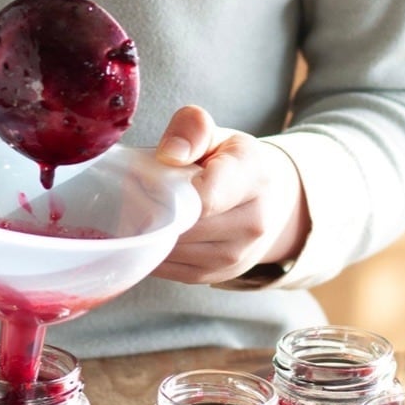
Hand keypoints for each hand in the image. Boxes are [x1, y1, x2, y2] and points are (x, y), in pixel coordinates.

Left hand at [152, 105, 309, 284]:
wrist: (268, 202)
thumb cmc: (232, 164)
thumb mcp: (218, 134)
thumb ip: (192, 129)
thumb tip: (169, 155)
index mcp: (253, 176)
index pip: (207, 196)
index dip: (172, 189)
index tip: (156, 176)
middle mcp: (253, 221)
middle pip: (183, 225)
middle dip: (153, 207)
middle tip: (136, 190)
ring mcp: (236, 255)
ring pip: (172, 249)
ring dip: (151, 230)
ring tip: (148, 207)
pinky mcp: (215, 275)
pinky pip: (169, 268)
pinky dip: (153, 250)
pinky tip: (154, 229)